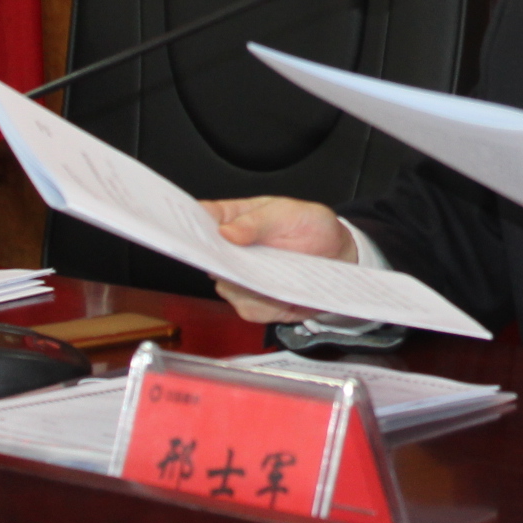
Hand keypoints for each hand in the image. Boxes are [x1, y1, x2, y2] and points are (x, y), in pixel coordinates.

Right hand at [198, 196, 354, 323]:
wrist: (338, 255)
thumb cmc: (310, 226)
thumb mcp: (291, 213)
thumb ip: (259, 220)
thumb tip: (227, 231)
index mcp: (232, 219)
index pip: (199, 220)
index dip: (186, 225)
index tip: (185, 231)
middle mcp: (229, 252)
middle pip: (207, 260)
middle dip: (218, 261)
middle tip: (240, 258)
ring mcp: (238, 280)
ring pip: (229, 288)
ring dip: (251, 285)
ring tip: (277, 274)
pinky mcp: (253, 304)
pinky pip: (251, 310)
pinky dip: (269, 304)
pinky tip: (284, 293)